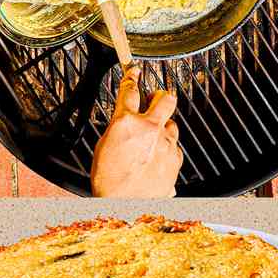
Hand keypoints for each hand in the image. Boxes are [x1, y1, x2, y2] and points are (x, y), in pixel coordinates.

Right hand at [91, 67, 182, 196]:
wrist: (126, 205)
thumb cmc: (109, 182)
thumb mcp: (102, 148)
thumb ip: (117, 130)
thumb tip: (123, 125)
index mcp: (126, 123)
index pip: (130, 90)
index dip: (132, 77)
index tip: (134, 72)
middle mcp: (150, 129)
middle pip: (165, 98)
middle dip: (160, 96)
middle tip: (154, 99)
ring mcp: (166, 144)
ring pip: (172, 124)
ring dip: (164, 126)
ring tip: (154, 136)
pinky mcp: (176, 159)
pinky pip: (175, 147)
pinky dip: (167, 149)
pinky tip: (157, 157)